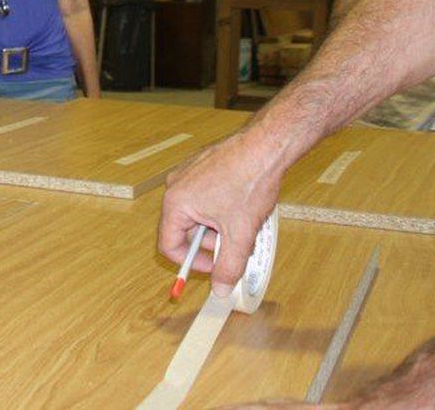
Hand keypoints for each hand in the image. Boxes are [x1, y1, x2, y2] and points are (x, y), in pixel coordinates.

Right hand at [157, 130, 282, 298]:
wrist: (266, 145)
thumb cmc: (249, 182)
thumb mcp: (240, 233)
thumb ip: (228, 266)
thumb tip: (220, 289)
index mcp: (177, 203)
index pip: (169, 245)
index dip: (192, 262)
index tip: (215, 266)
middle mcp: (176, 186)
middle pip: (184, 229)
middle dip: (211, 242)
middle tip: (235, 243)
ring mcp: (187, 173)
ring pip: (197, 213)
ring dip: (217, 225)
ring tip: (243, 221)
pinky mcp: (201, 166)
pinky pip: (203, 196)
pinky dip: (220, 208)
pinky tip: (241, 204)